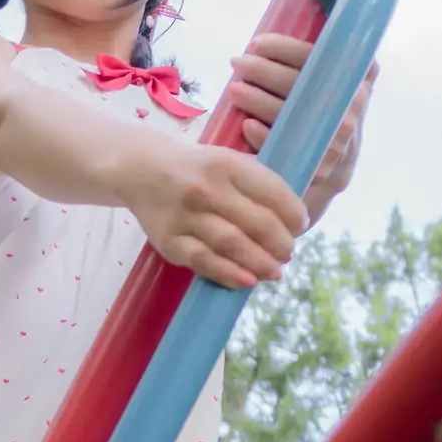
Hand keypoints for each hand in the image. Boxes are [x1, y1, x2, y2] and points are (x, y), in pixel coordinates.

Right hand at [124, 130, 307, 289]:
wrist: (140, 170)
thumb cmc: (194, 169)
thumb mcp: (224, 160)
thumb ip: (255, 182)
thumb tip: (292, 218)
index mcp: (225, 163)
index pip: (272, 191)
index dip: (293, 213)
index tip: (300, 225)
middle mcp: (205, 188)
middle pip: (256, 223)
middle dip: (280, 243)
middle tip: (288, 253)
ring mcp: (185, 216)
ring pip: (232, 245)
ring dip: (260, 263)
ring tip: (274, 272)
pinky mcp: (169, 240)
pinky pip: (204, 261)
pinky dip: (229, 274)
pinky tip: (247, 281)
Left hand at [231, 31, 376, 223]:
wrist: (336, 165)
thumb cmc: (329, 111)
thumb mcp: (343, 82)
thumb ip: (333, 55)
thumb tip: (308, 15)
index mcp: (356, 79)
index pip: (317, 56)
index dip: (284, 48)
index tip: (257, 43)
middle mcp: (349, 108)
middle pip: (298, 84)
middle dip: (261, 70)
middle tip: (237, 62)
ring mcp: (334, 139)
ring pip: (288, 114)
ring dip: (255, 99)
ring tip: (234, 89)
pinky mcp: (316, 166)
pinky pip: (284, 147)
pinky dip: (262, 134)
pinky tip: (246, 125)